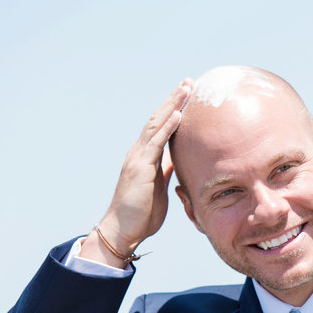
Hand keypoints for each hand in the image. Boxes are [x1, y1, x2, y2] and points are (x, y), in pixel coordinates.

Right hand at [81, 80, 191, 264]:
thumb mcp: (159, 187)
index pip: (160, 127)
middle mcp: (140, 152)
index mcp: (145, 157)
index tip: (187, 95)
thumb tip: (176, 160)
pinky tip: (178, 114)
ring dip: (172, 105)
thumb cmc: (141, 213)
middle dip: (174, 99)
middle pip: (158, 119)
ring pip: (156, 125)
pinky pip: (155, 143)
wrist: (123, 230)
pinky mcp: (140, 168)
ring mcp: (138, 158)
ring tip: (186, 89)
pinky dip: (167, 127)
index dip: (173, 110)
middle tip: (189, 82)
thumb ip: (165, 171)